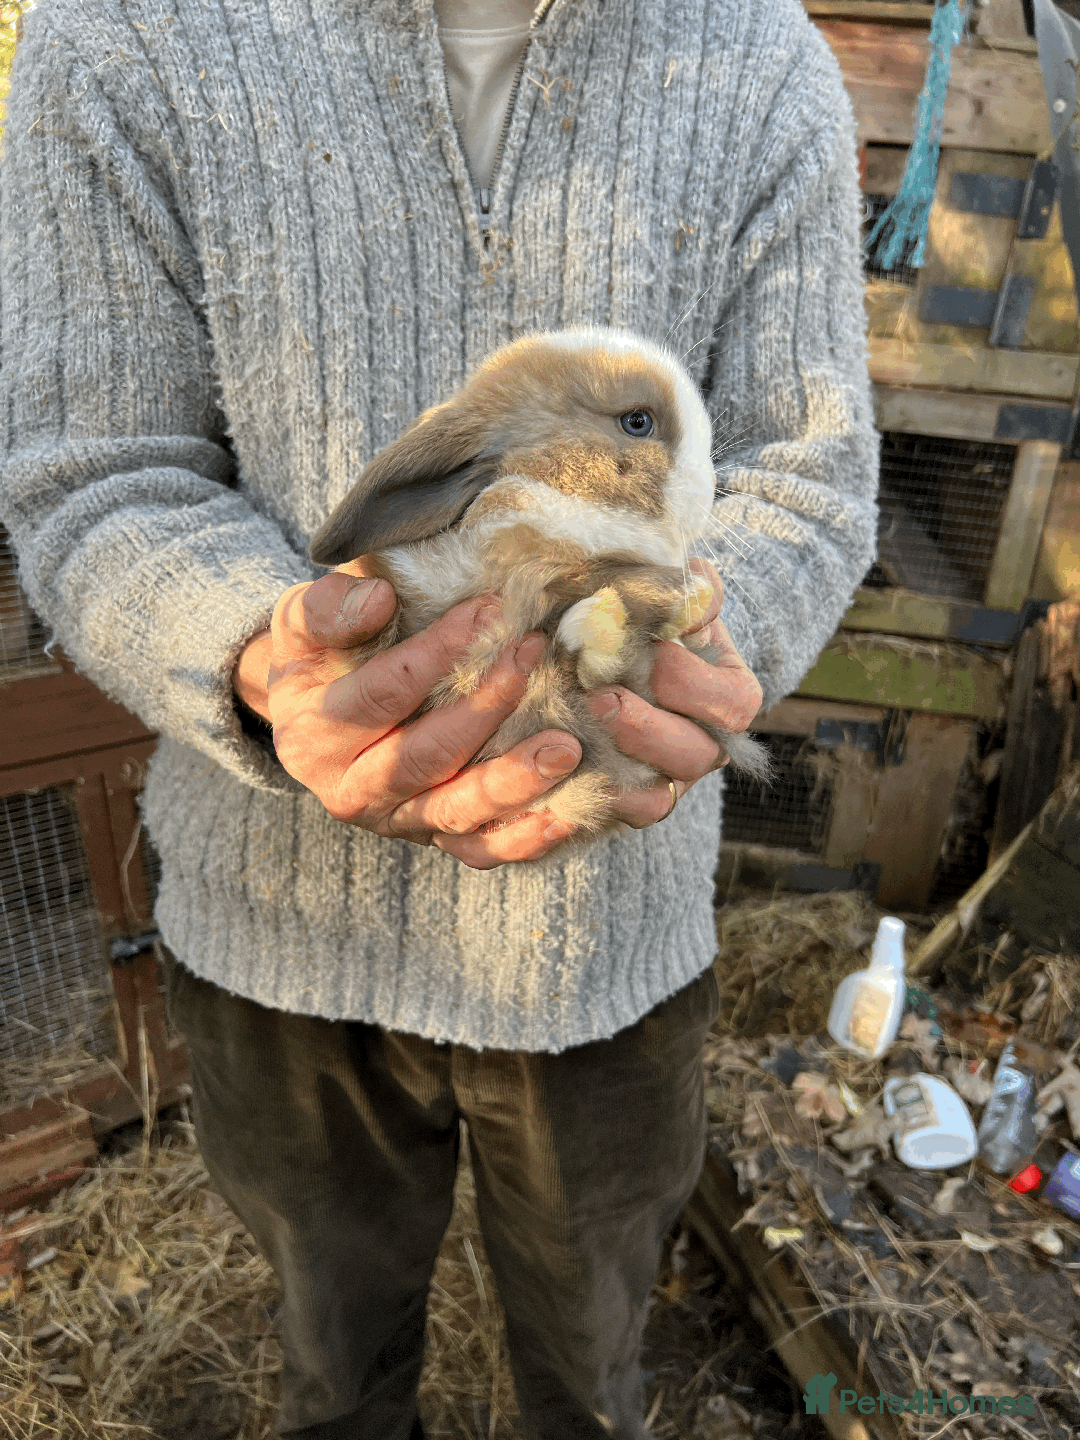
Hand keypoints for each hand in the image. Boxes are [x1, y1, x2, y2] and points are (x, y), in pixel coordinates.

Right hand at [232, 567, 583, 869]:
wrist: (310, 716)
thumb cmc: (320, 656)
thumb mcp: (302, 623)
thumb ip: (328, 609)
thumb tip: (379, 600)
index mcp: (314, 735)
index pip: (382, 695)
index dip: (437, 653)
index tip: (488, 610)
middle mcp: (350, 790)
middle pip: (425, 756)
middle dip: (486, 704)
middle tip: (532, 655)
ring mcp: (395, 820)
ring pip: (457, 810)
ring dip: (514, 780)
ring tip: (566, 747)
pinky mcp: (432, 838)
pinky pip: (479, 850)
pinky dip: (523, 838)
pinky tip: (566, 815)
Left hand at [584, 558, 762, 827]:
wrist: (615, 654)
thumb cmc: (649, 620)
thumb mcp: (671, 596)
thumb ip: (684, 589)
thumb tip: (692, 586)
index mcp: (731, 696)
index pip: (726, 699)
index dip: (684, 678)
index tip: (640, 651)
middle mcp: (708, 746)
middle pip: (694, 754)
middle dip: (646, 727)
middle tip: (599, 697)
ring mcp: (670, 779)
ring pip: (658, 796)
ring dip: (617, 764)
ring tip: (580, 726)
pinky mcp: (632, 799)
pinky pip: (619, 815)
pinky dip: (596, 796)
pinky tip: (565, 766)